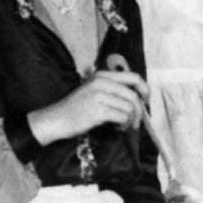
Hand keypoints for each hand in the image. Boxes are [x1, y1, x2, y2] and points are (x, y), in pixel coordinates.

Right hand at [29, 67, 148, 145]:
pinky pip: (123, 117)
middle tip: (136, 122)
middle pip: (133, 96)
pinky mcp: (98, 110)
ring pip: (130, 108)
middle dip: (139, 112)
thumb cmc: (77, 108)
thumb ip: (113, 89)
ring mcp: (99, 96)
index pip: (133, 77)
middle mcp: (101, 83)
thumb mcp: (93, 91)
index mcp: (102, 76)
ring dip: (130, 120)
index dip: (145, 89)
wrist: (56, 119)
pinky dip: (123, 125)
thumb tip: (140, 97)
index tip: (147, 100)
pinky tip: (116, 127)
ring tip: (122, 125)